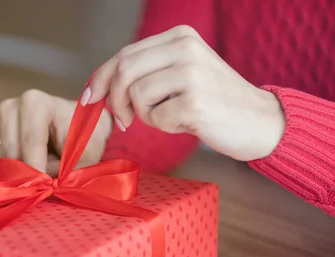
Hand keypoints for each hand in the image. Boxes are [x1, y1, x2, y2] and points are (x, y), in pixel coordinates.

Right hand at [0, 89, 112, 174]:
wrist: (79, 126)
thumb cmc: (85, 138)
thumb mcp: (85, 156)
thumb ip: (65, 170)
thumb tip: (45, 183)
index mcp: (36, 102)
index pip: (31, 139)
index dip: (37, 167)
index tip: (44, 186)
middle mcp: (11, 106)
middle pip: (12, 150)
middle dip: (28, 171)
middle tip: (46, 182)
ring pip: (1, 158)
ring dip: (20, 171)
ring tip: (41, 170)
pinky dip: (11, 170)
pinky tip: (28, 168)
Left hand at [83, 25, 285, 160]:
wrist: (259, 121)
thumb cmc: (213, 101)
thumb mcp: (180, 74)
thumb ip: (145, 73)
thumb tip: (97, 88)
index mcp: (179, 37)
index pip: (124, 54)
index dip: (99, 78)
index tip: (89, 99)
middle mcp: (185, 48)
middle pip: (123, 72)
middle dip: (114, 100)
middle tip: (124, 120)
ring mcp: (191, 73)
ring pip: (136, 96)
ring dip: (145, 115)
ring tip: (170, 116)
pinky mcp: (195, 101)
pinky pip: (155, 118)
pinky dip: (163, 127)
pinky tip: (186, 123)